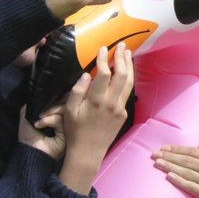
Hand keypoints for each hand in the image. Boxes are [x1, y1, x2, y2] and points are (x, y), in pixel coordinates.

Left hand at [19, 97, 66, 159]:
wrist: (29, 150)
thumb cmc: (29, 134)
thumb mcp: (28, 114)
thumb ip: (35, 102)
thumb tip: (44, 91)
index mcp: (58, 114)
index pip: (63, 101)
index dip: (58, 96)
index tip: (51, 95)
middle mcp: (65, 119)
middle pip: (66, 103)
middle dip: (53, 103)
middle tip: (41, 111)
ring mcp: (68, 126)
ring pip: (64, 110)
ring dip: (50, 111)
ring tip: (40, 117)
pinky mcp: (68, 133)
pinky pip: (61, 120)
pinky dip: (50, 120)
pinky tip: (40, 125)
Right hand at [57, 45, 133, 192]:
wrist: (88, 151)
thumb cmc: (75, 130)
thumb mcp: (69, 110)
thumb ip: (77, 90)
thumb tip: (87, 74)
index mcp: (96, 101)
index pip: (104, 74)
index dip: (104, 59)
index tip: (103, 48)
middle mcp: (111, 103)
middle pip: (122, 75)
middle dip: (122, 58)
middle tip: (121, 45)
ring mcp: (120, 109)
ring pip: (129, 83)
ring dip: (129, 66)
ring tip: (127, 54)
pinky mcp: (123, 114)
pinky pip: (126, 93)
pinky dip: (127, 79)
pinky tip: (126, 72)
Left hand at [152, 142, 198, 197]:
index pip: (194, 152)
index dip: (178, 149)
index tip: (165, 148)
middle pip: (187, 161)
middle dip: (169, 156)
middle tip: (155, 154)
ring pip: (186, 172)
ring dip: (170, 167)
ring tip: (157, 163)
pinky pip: (190, 186)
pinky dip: (179, 181)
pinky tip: (169, 176)